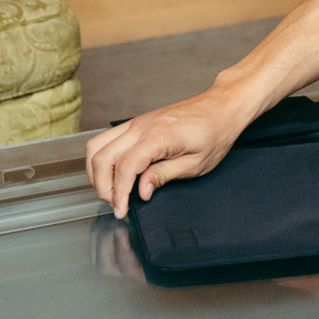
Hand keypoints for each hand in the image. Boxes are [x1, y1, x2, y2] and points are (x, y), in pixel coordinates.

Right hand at [84, 87, 255, 219]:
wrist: (221, 108)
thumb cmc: (215, 133)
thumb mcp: (196, 163)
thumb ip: (164, 176)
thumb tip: (140, 191)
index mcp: (158, 136)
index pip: (125, 168)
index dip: (119, 194)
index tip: (122, 210)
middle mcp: (141, 127)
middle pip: (102, 158)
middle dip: (103, 187)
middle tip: (116, 205)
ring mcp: (136, 122)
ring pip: (96, 146)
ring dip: (97, 172)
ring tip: (110, 191)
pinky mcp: (136, 122)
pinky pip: (105, 138)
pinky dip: (101, 158)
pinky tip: (111, 172)